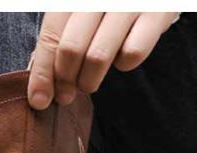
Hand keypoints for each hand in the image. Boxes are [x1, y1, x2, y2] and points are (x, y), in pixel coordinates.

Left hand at [28, 12, 178, 108]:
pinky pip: (132, 53)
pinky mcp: (157, 13)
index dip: (42, 73)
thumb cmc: (107, 7)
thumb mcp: (80, 13)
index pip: (50, 36)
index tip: (39, 100)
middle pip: (70, 49)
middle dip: (64, 81)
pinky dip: (124, 64)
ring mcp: (129, 2)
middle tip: (66, 95)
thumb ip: (59, 38)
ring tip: (88, 83)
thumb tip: (39, 83)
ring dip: (88, 81)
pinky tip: (121, 57)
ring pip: (98, 56)